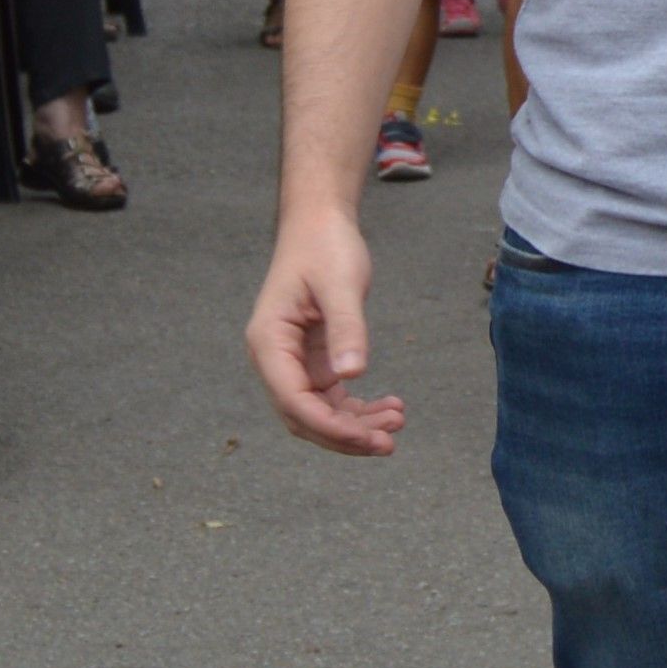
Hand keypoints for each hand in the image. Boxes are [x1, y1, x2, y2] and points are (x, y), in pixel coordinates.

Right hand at [245, 208, 404, 455]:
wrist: (320, 225)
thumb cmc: (324, 247)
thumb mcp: (340, 284)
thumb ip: (346, 328)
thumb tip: (352, 374)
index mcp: (268, 343)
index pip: (293, 401)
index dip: (330, 427)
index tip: (369, 438)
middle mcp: (275, 359)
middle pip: (304, 416)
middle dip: (344, 435)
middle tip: (389, 442)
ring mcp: (294, 362)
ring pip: (320, 412)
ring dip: (356, 425)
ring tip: (397, 422)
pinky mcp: (313, 360)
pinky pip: (332, 397)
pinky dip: (359, 409)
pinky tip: (390, 407)